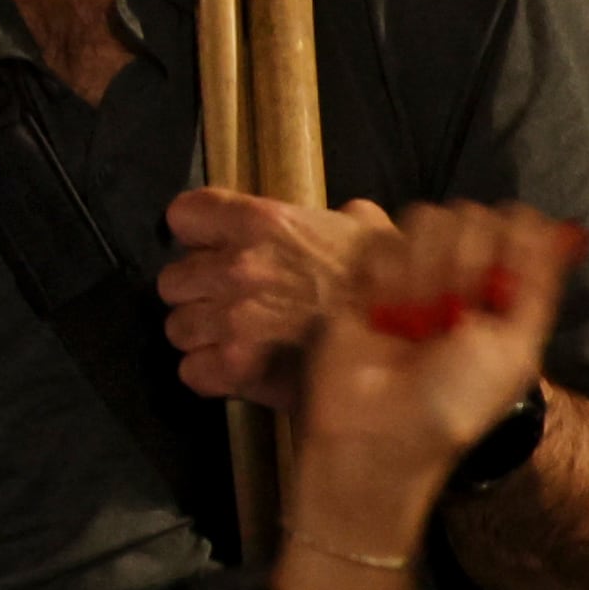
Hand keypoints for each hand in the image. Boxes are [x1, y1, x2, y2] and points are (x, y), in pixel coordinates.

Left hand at [159, 182, 397, 410]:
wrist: (414, 348)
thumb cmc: (392, 287)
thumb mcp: (369, 234)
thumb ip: (339, 219)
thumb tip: (344, 215)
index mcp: (263, 223)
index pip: (184, 216)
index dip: (199, 233)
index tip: (213, 245)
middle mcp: (239, 267)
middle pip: (174, 279)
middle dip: (199, 291)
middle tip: (231, 302)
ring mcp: (233, 319)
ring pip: (178, 327)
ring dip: (203, 335)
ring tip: (235, 339)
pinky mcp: (235, 368)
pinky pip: (192, 370)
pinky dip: (210, 373)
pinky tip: (236, 370)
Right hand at [284, 205, 579, 567]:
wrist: (382, 428)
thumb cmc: (458, 401)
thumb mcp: (517, 350)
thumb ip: (539, 285)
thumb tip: (566, 230)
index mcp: (502, 289)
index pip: (513, 223)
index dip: (508, 238)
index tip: (498, 282)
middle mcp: (458, 272)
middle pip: (469, 216)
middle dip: (464, 266)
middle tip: (454, 319)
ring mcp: (411, 271)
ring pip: (424, 222)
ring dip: (423, 277)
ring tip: (415, 325)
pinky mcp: (363, 274)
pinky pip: (379, 242)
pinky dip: (385, 280)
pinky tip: (382, 316)